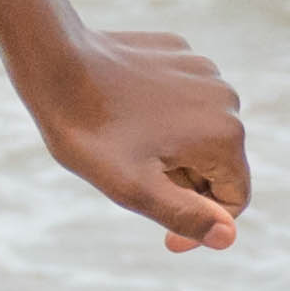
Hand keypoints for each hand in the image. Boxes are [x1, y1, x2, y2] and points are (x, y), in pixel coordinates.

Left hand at [33, 28, 247, 251]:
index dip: (203, 225)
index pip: (234, 199)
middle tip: (130, 176)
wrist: (55, 62)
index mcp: (225, 136)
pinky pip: (181, 97)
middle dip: (182, 181)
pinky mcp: (180, 52)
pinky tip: (123, 110)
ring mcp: (203, 70)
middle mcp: (227, 99)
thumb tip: (228, 237)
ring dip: (172, 148)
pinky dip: (161, 113)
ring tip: (124, 143)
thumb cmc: (89, 132)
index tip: (165, 237)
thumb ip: (185, 214)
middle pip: (216, 164)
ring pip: (198, 130)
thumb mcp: (133, 188)